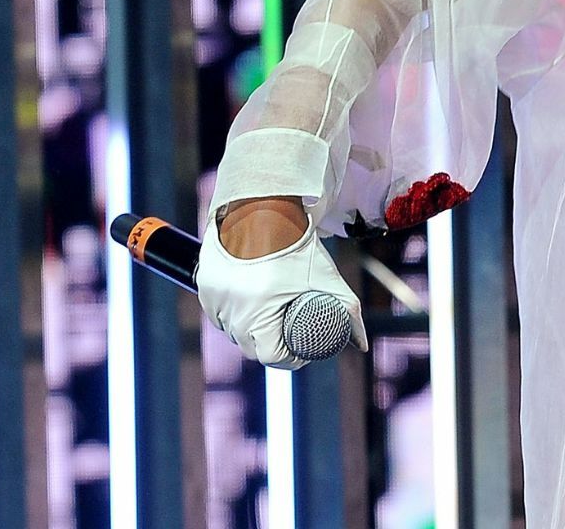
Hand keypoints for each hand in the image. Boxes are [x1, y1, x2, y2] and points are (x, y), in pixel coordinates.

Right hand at [197, 198, 367, 369]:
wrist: (265, 208)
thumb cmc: (296, 245)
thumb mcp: (326, 278)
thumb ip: (348, 309)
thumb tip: (361, 343)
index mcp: (257, 313)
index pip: (270, 355)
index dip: (289, 357)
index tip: (300, 350)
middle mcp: (230, 310)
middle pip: (249, 345)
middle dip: (269, 345)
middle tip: (287, 336)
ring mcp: (213, 297)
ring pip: (230, 328)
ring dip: (248, 330)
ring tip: (269, 321)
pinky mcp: (204, 283)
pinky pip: (217, 309)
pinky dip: (231, 312)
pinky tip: (244, 309)